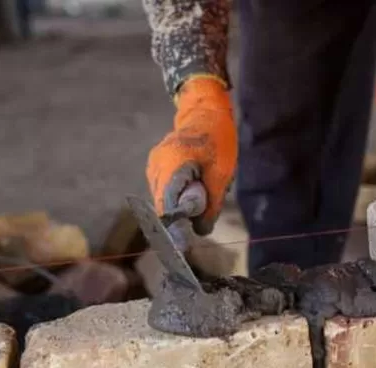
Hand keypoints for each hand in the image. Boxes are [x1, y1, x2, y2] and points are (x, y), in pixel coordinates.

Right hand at [146, 77, 236, 235]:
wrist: (204, 110)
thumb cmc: (218, 140)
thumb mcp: (222, 173)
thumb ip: (210, 203)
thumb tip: (201, 231)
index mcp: (173, 166)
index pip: (167, 207)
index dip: (173, 230)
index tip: (181, 249)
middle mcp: (156, 168)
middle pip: (162, 207)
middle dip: (177, 222)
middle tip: (194, 232)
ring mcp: (154, 167)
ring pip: (163, 200)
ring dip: (179, 208)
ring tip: (201, 198)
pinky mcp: (156, 167)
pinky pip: (165, 190)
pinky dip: (177, 197)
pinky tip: (194, 190)